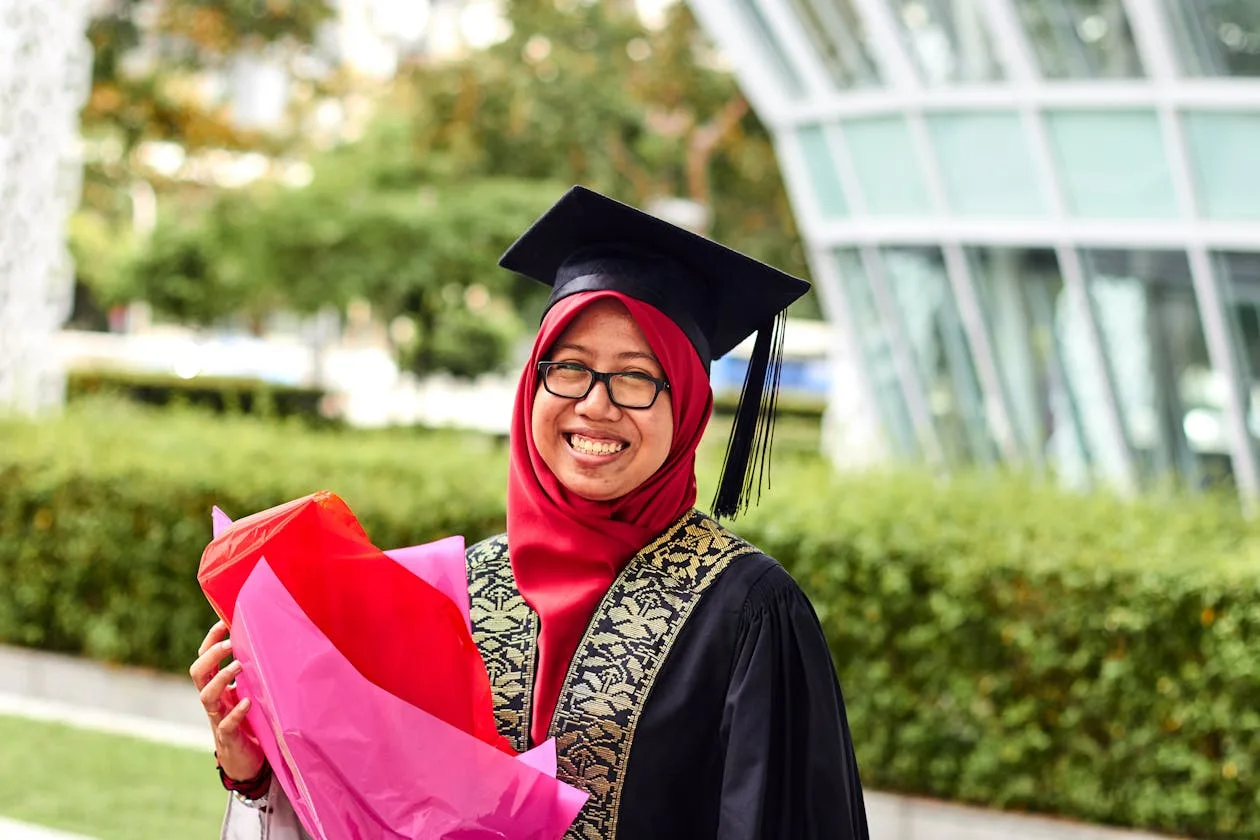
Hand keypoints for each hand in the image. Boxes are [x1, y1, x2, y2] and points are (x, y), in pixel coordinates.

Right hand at [189, 620, 265, 782]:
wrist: (246, 761)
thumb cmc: (249, 721)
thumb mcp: (248, 693)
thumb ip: (251, 675)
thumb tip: (268, 645)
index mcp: (218, 687)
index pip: (205, 658)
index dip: (210, 640)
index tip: (223, 622)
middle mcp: (214, 700)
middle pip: (198, 673)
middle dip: (211, 655)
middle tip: (230, 643)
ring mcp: (218, 718)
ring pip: (206, 696)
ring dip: (221, 679)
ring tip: (239, 665)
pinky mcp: (228, 738)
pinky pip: (226, 724)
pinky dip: (236, 712)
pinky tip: (248, 703)